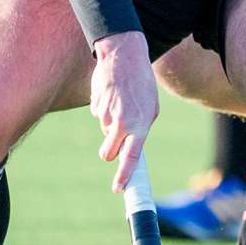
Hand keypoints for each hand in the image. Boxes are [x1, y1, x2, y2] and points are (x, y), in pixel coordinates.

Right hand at [90, 31, 158, 190]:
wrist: (124, 55)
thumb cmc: (142, 84)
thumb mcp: (151, 108)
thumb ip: (141, 129)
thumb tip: (129, 147)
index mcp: (139, 124)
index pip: (130, 157)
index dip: (124, 176)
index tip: (118, 189)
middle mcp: (121, 122)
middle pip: (108, 153)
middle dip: (110, 151)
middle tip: (117, 138)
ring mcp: (105, 115)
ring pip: (104, 132)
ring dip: (111, 124)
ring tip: (121, 103)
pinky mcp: (95, 105)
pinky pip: (98, 116)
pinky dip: (105, 109)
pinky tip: (112, 94)